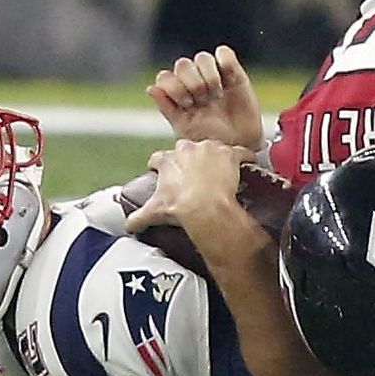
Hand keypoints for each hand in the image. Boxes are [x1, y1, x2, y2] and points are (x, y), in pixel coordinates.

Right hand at [126, 140, 259, 234]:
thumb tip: (127, 227)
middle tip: (194, 177)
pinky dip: (244, 157)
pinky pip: (240, 151)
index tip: (162, 173)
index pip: (158, 158)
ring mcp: (210, 149)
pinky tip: (247, 163)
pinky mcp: (229, 154)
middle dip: (188, 160)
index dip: (160, 165)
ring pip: (212, 148)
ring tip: (219, 172)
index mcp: (167, 160)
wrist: (203, 207)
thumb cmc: (178, 207)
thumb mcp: (153, 212)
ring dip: (214, 157)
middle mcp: (187, 149)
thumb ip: (137, 217)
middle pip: (186, 149)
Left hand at [147, 46, 263, 147]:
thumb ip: (166, 107)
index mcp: (177, 93)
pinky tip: (230, 82)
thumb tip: (150, 88)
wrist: (239, 144)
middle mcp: (192, 80)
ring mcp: (213, 74)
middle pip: (183, 65)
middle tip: (203, 101)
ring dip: (209, 76)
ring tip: (217, 95)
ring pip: (202, 58)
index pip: (165, 77)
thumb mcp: (185, 128)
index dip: (173, 87)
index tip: (187, 105)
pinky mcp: (233, 71)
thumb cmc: (210, 139)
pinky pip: (224, 53)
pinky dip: (226, 63)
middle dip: (192, 83)